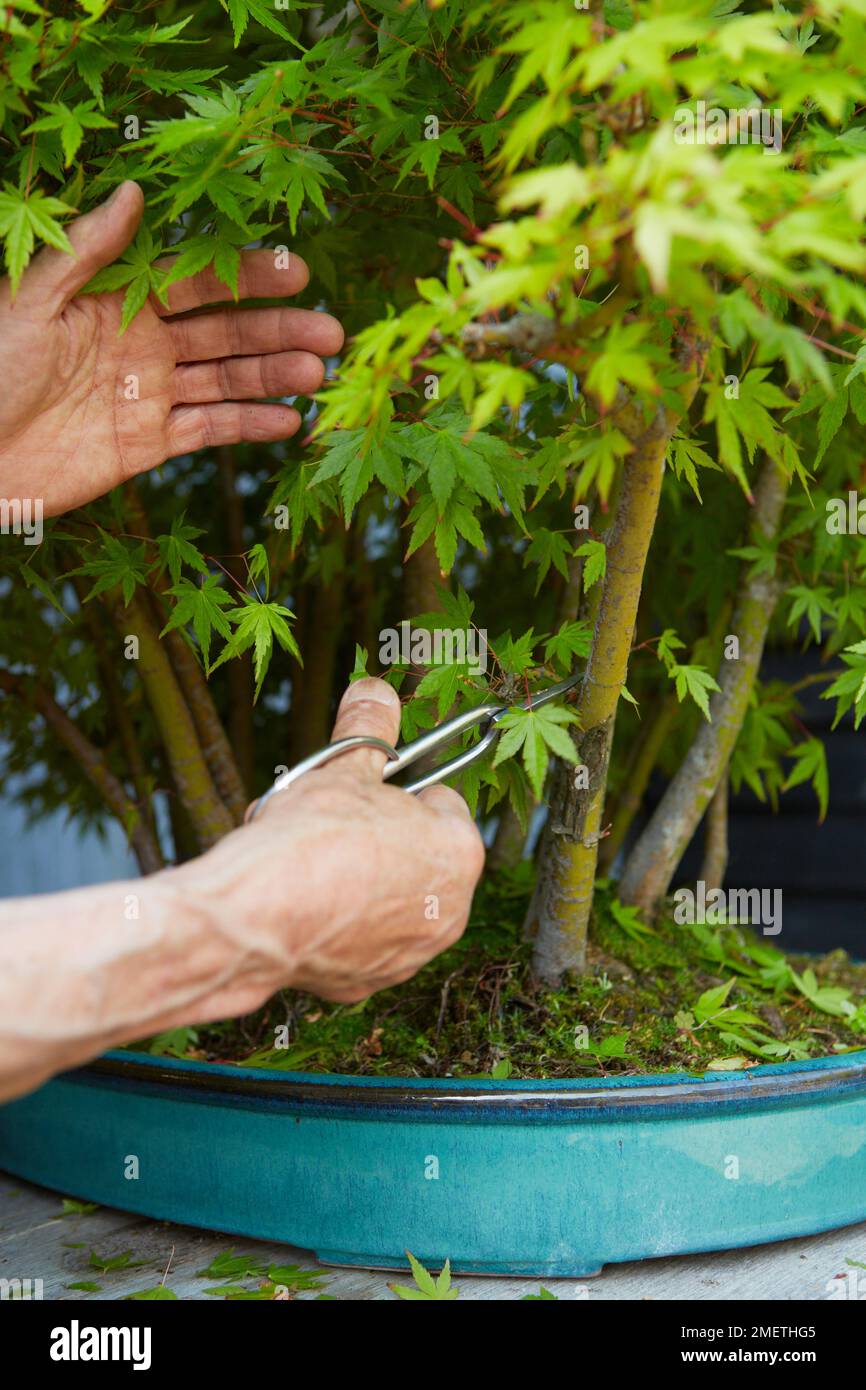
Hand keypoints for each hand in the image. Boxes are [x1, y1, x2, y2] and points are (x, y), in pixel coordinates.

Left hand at [0, 181, 343, 516]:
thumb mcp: (31, 301)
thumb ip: (88, 252)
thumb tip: (135, 192)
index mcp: (116, 302)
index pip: (196, 281)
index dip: (246, 276)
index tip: (297, 271)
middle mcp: (142, 344)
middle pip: (224, 332)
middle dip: (278, 330)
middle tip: (332, 332)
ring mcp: (149, 396)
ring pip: (225, 380)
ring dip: (273, 376)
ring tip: (317, 374)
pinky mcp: (148, 445)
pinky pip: (208, 431)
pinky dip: (248, 427)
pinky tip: (287, 422)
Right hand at [174, 678, 484, 1008]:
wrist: (253, 920)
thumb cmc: (306, 841)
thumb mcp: (338, 771)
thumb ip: (367, 730)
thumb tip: (376, 691)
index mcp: (458, 852)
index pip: (440, 802)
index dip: (397, 791)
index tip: (363, 793)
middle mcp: (450, 911)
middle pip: (419, 855)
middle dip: (382, 839)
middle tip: (334, 827)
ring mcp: (411, 954)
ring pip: (391, 900)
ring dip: (363, 882)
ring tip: (314, 864)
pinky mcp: (369, 984)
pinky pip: (360, 940)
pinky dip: (338, 923)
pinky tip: (304, 905)